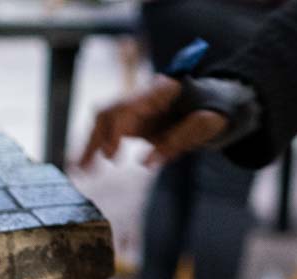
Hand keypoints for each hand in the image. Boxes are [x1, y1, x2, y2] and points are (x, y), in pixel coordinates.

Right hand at [78, 74, 229, 168]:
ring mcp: (134, 107)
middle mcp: (142, 96)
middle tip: (94, 167)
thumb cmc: (213, 112)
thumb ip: (179, 140)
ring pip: (103, 121)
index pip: (130, 107)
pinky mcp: (132, 120)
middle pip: (110, 111)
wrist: (215, 104)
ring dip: (90, 145)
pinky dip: (95, 147)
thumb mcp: (206, 126)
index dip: (117, 130)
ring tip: (80, 170)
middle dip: (99, 139)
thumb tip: (146, 162)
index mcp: (161, 91)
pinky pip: (107, 131)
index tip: (110, 155)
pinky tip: (83, 165)